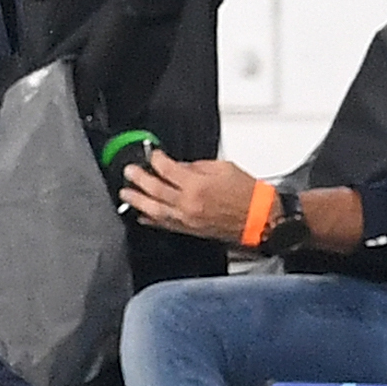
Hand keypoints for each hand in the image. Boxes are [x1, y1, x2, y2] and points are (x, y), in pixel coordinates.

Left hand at [118, 149, 261, 240]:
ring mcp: (187, 219)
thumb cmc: (248, 195)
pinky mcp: (190, 230)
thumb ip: (196, 166)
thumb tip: (179, 166)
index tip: (153, 154)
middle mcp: (189, 203)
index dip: (156, 159)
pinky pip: (165, 225)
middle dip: (139, 178)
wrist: (260, 219)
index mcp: (197, 185)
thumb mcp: (223, 168)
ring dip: (138, 200)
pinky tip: (141, 216)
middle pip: (155, 189)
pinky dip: (151, 220)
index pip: (167, 169)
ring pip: (155, 210)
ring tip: (126, 194)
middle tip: (129, 172)